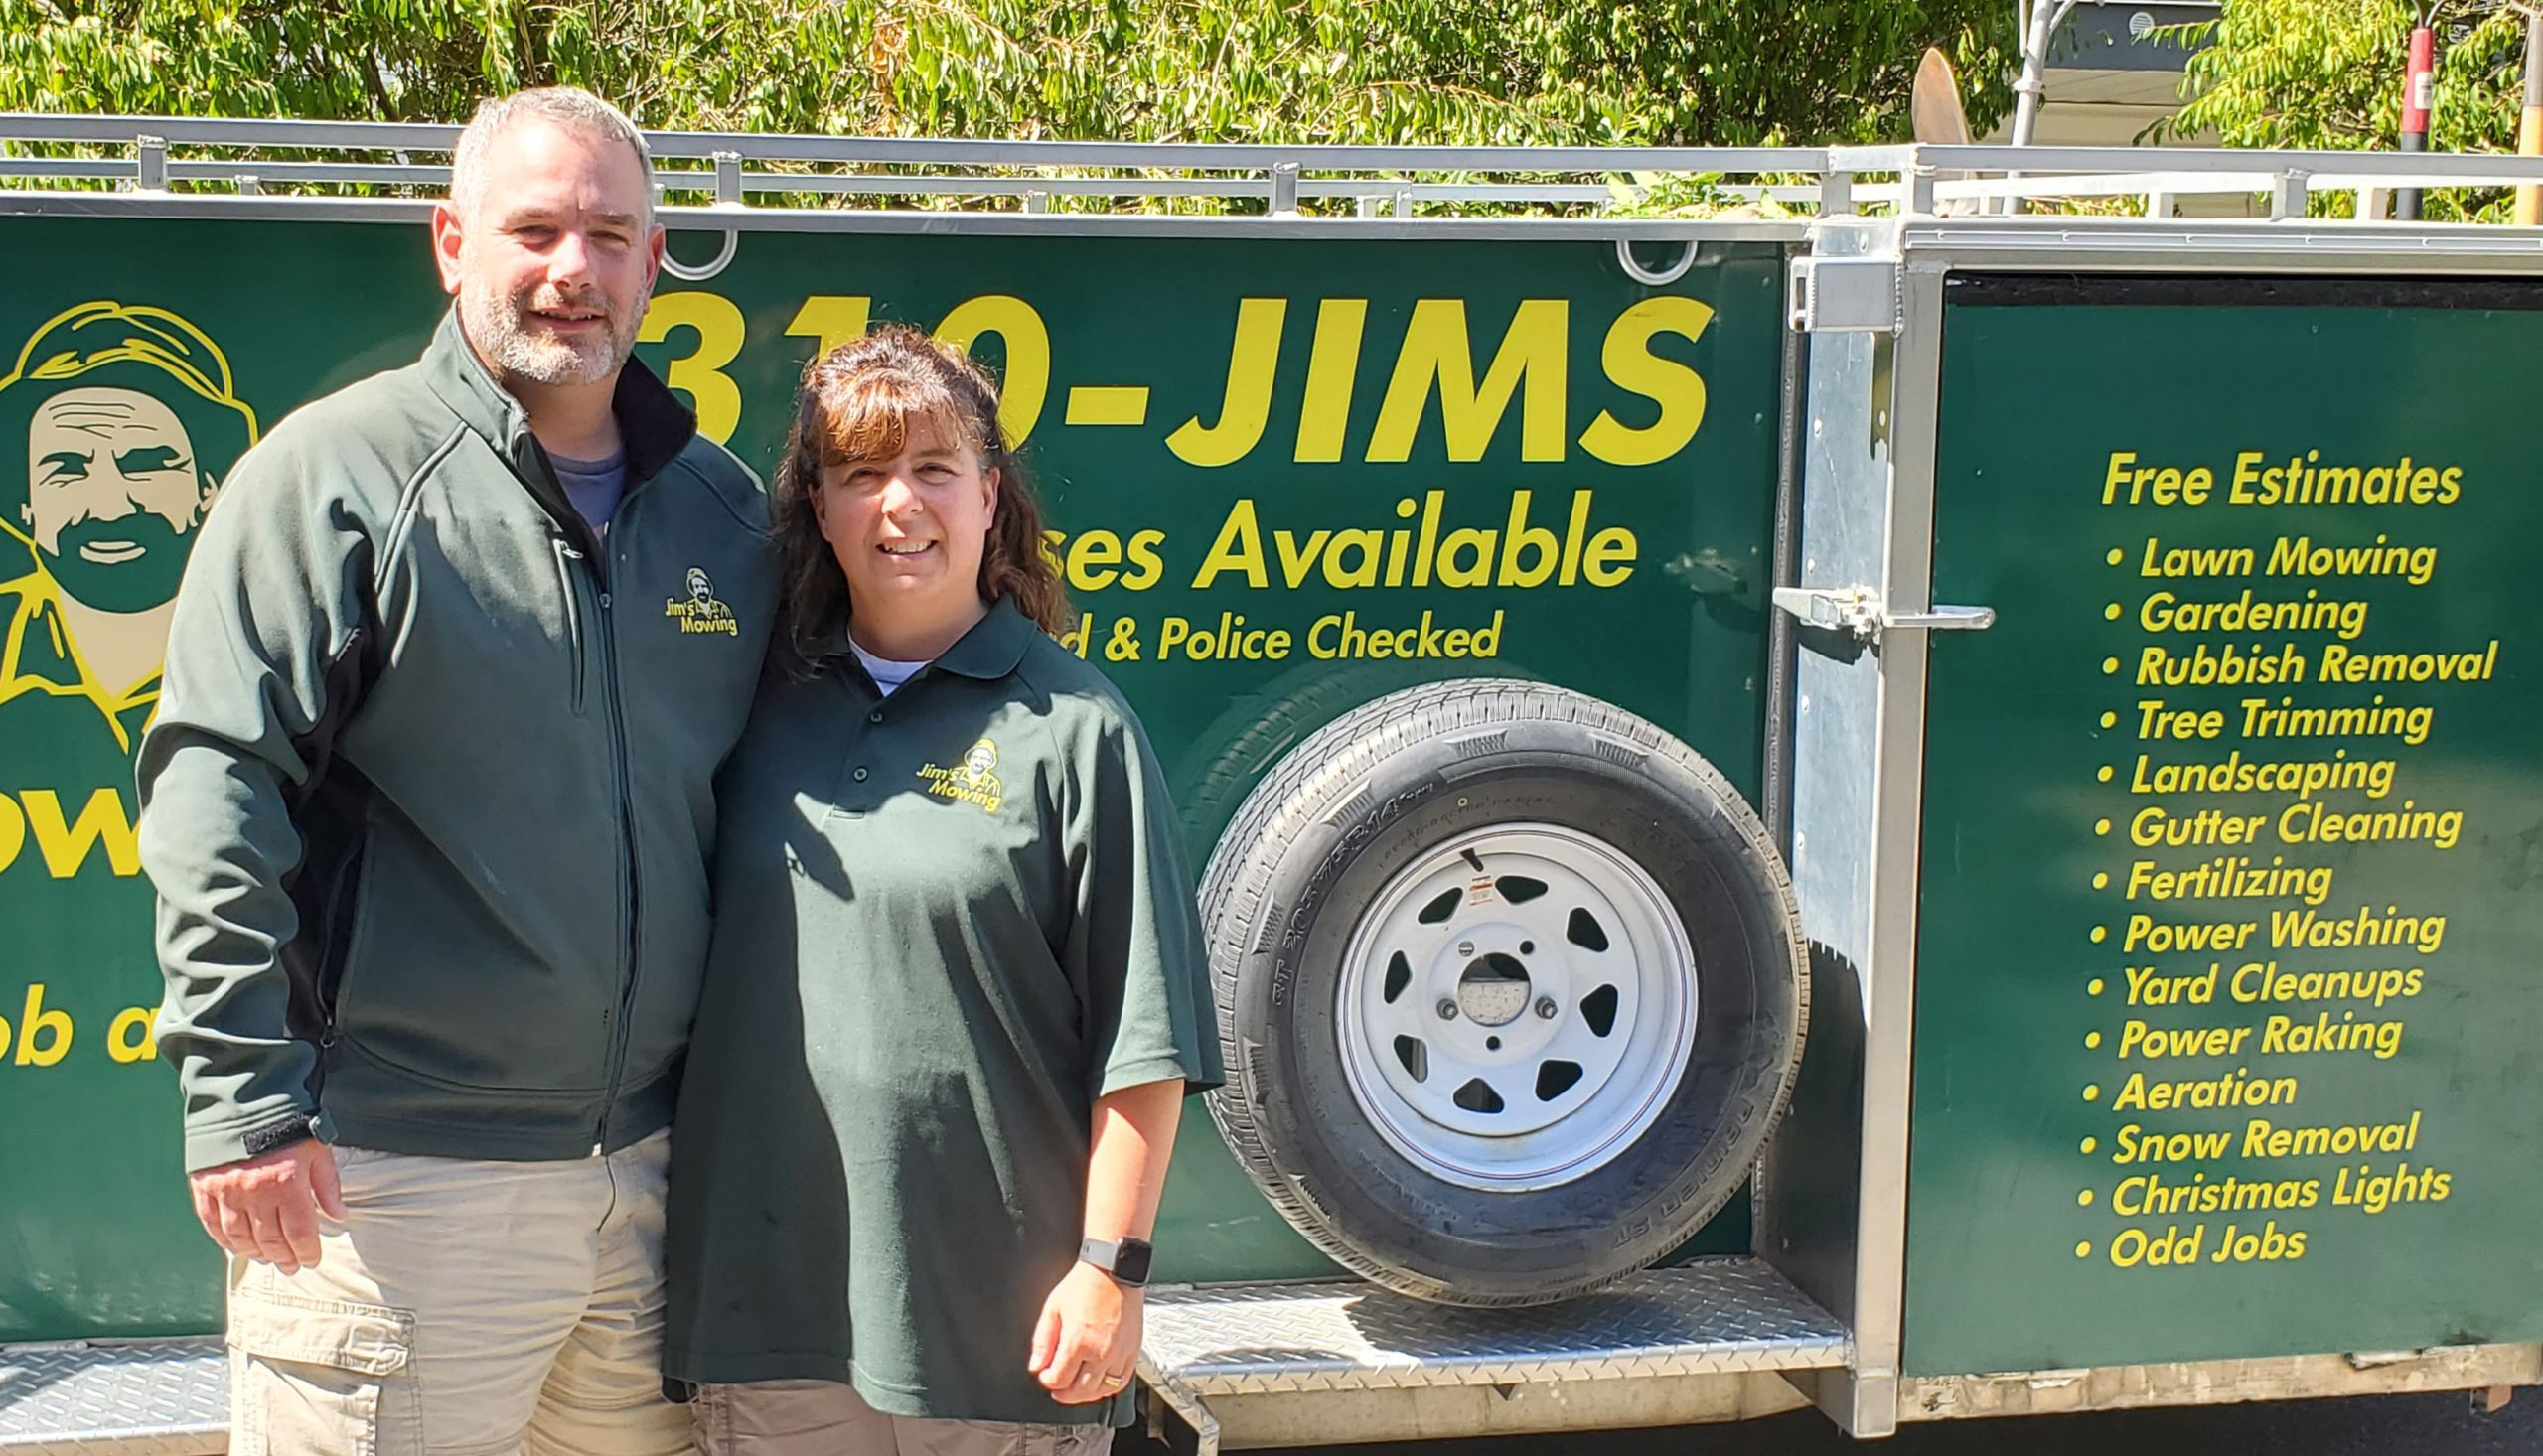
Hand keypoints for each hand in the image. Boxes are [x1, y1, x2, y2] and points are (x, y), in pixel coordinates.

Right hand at [188, 1139, 345, 1274]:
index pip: (300, 1232)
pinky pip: (212, 1224)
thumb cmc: (285, 1124)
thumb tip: (339, 1214)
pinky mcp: (205, 1188)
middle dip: (284, 1258)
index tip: (312, 1260)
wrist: (244, 1100)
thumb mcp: (318, 1150)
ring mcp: (227, 1192)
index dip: (307, 1251)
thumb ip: (328, 1185)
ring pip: (241, 1237)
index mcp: (287, 1183)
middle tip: (291, 1267)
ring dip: (256, 1254)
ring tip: (268, 1260)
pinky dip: (224, 1241)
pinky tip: (236, 1248)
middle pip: (270, 1240)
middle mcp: (255, 1193)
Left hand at [1027, 1260, 1142, 1404]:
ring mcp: (1119, 1354)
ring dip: (1085, 1394)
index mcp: (1077, 1341)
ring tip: (1076, 1387)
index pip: (1058, 1379)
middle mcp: (1100, 1352)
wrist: (1113, 1270)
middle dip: (1063, 1393)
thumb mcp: (1053, 1308)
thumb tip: (1036, 1365)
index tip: (1046, 1374)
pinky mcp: (1133, 1351)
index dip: (1048, 1380)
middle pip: (1079, 1392)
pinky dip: (1109, 1387)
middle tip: (1057, 1387)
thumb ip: (1042, 1340)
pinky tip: (1099, 1382)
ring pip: (1101, 1391)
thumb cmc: (1084, 1284)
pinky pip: (1121, 1381)